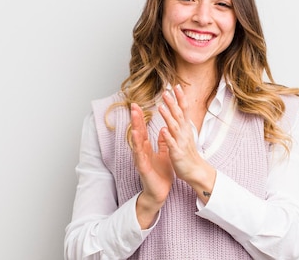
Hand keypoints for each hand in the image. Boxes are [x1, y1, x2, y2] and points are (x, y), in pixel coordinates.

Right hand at [130, 102, 173, 226]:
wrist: (160, 192)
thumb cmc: (161, 174)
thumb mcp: (164, 155)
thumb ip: (162, 143)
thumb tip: (163, 129)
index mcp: (147, 148)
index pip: (143, 130)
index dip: (140, 118)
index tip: (137, 105)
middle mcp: (142, 152)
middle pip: (138, 133)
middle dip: (136, 119)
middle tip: (133, 105)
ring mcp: (141, 159)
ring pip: (137, 142)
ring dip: (135, 129)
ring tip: (134, 117)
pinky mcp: (143, 167)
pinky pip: (140, 155)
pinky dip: (138, 145)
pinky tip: (136, 137)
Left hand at [158, 85, 214, 189]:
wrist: (195, 171)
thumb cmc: (188, 153)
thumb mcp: (185, 135)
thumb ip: (180, 124)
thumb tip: (176, 113)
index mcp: (185, 128)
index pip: (184, 109)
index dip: (180, 98)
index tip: (176, 86)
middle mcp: (184, 133)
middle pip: (178, 115)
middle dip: (172, 103)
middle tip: (166, 91)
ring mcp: (181, 142)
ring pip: (174, 127)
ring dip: (168, 116)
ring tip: (161, 106)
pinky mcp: (177, 153)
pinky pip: (172, 144)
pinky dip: (168, 136)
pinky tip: (163, 129)